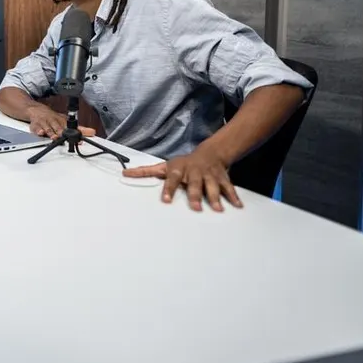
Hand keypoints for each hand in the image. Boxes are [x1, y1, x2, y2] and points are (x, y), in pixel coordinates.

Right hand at [26, 106, 95, 139]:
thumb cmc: (53, 118)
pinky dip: (38, 131)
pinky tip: (40, 133)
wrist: (36, 110)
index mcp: (62, 121)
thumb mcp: (66, 121)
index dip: (77, 132)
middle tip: (66, 137)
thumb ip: (79, 129)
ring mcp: (44, 123)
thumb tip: (92, 132)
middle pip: (59, 127)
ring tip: (55, 137)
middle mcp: (54, 121)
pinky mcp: (35, 125)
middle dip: (63, 132)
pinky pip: (36, 128)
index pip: (71, 127)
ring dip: (51, 133)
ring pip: (48, 128)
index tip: (82, 138)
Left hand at [123, 148, 242, 211]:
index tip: (165, 200)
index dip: (169, 189)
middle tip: (195, 208)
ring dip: (215, 197)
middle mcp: (195, 171)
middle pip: (194, 184)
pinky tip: (237, 206)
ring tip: (217, 209)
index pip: (172, 178)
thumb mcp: (165, 166)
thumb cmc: (183, 164)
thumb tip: (125, 174)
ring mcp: (209, 175)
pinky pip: (229, 188)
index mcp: (179, 169)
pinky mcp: (222, 178)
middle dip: (195, 195)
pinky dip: (233, 196)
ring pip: (212, 186)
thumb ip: (146, 172)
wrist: (210, 153)